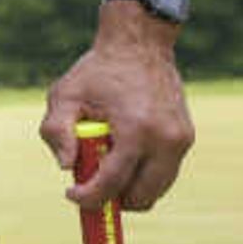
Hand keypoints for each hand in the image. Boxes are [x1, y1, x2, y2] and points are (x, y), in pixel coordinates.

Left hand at [39, 15, 193, 211]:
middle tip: (92, 184)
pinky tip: (125, 154)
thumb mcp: (65, 94)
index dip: (89, 198)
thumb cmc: (99, 70)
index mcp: (136, 130)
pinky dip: (144, 174)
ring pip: (156, 190)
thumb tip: (66, 167)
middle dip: (113, 199)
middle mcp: (165, 139)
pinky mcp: (186, 138)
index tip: (72, 194)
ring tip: (108, 166)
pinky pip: (165, 173)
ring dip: (130, 188)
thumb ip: (56, 131)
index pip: (113, 183)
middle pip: (141, 197)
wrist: (140, 44)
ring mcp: (181, 140)